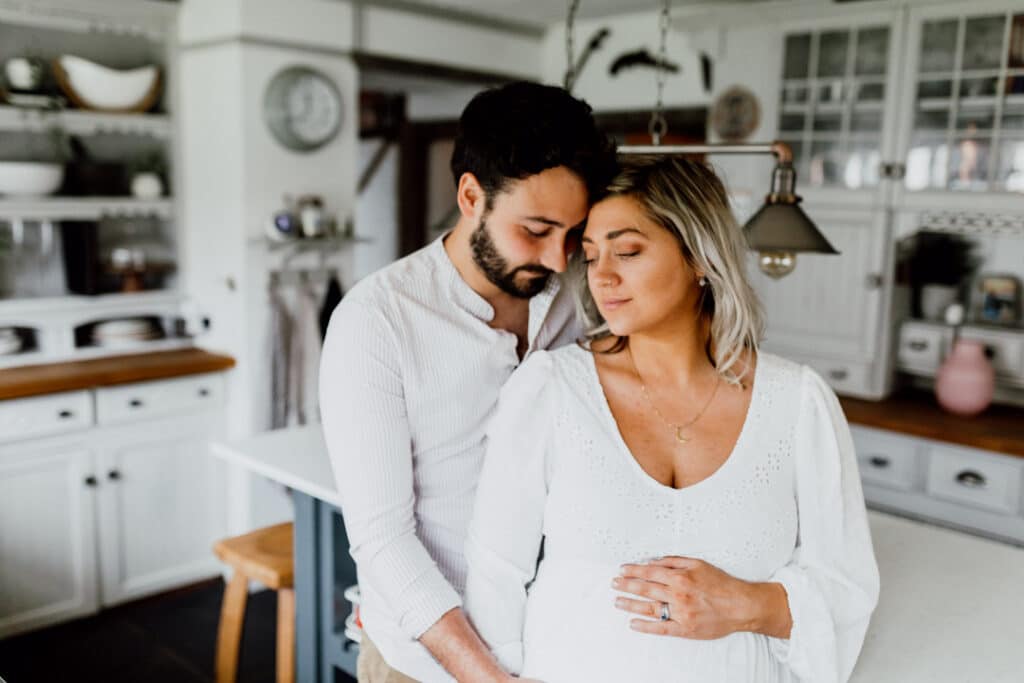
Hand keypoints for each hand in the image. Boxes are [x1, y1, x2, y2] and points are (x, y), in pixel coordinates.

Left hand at [611, 556, 757, 638]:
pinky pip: (660, 628)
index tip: (621, 570)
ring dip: (630, 604)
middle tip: (613, 583)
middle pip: (645, 589)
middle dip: (626, 585)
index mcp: (680, 577)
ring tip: (617, 601)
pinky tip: (632, 624)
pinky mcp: (685, 629)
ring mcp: (680, 613)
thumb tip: (652, 561)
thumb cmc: (720, 583)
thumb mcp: (697, 563)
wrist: (741, 605)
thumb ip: (674, 561)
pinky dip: (645, 627)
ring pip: (649, 608)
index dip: (633, 571)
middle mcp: (678, 595)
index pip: (649, 573)